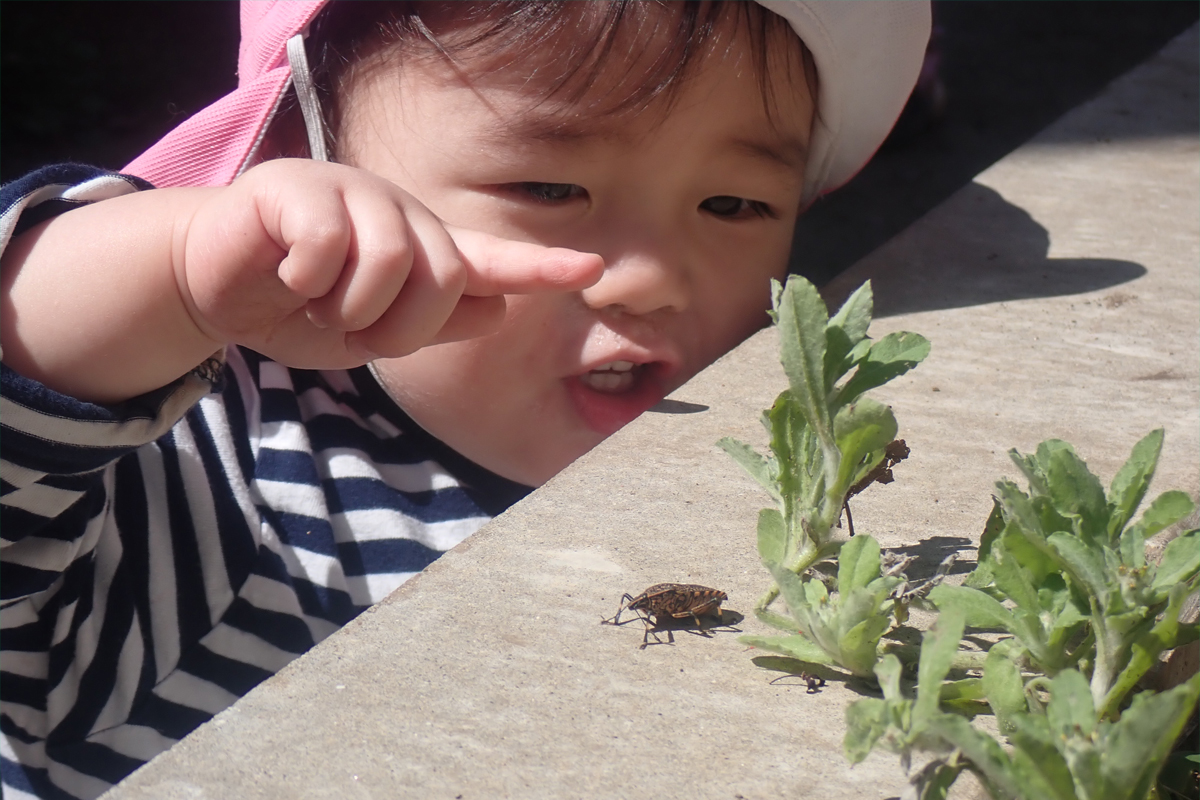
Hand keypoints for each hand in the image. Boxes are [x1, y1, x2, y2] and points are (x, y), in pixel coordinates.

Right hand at [178, 159, 602, 368]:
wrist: (213, 289)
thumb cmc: (300, 309)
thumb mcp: (372, 334)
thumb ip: (436, 325)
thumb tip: (499, 307)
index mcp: (421, 254)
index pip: (492, 262)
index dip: (541, 267)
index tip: (591, 269)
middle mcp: (399, 217)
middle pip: (446, 277)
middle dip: (396, 327)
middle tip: (350, 326)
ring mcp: (353, 195)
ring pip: (392, 263)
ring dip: (347, 309)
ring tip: (317, 301)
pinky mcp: (301, 188)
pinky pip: (330, 247)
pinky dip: (306, 283)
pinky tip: (287, 276)